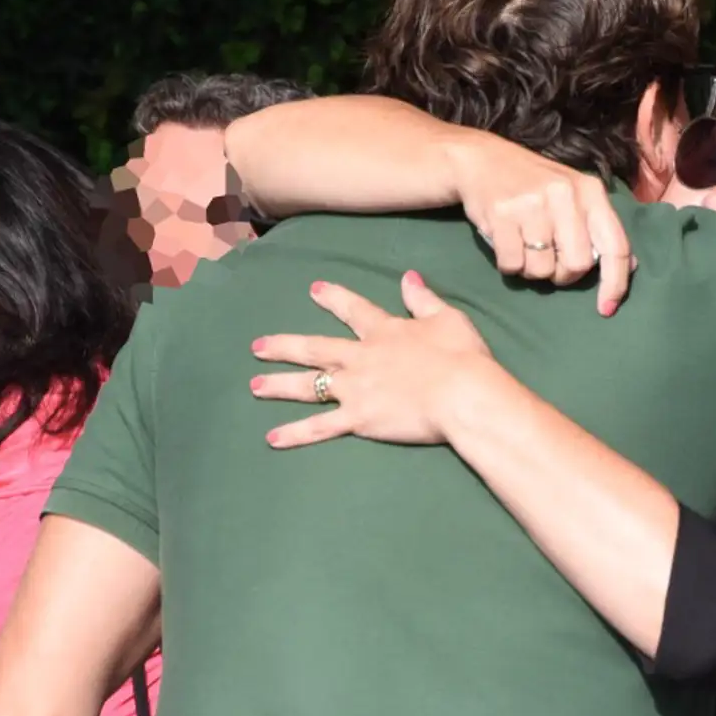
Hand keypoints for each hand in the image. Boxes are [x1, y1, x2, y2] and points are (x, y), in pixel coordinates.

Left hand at [251, 272, 499, 447]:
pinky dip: (296, 433)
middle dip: (284, 346)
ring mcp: (355, 389)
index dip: (333, 298)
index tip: (313, 290)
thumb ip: (423, 299)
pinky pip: (320, 428)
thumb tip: (408, 277)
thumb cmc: (461, 356)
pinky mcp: (358, 418)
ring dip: (279, 385)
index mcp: (384, 331)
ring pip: (309, 385)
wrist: (461, 393)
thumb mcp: (447, 318)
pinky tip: (272, 439)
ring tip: (254, 387)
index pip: (353, 310)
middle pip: (315, 348)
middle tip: (257, 346)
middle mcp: (361, 357)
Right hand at [445, 132, 633, 314]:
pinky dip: (509, 264)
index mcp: (590, 191)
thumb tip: (629, 265)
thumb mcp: (574, 195)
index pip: (614, 245)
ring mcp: (532, 204)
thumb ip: (600, 228)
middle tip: (551, 260)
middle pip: (578, 265)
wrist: (482, 161)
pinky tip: (506, 243)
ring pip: (542, 270)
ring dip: (532, 269)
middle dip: (564, 274)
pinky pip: (513, 265)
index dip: (615, 283)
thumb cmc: (534, 185)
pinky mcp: (501, 214)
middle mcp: (565, 195)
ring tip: (524, 245)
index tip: (606, 309)